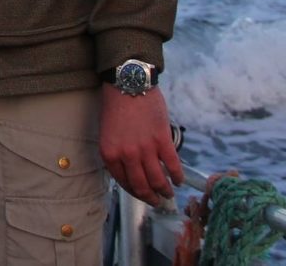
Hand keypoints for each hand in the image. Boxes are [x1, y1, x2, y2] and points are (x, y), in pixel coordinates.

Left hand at [99, 83, 183, 205]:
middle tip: (156, 202)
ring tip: (168, 194)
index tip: (140, 195)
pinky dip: (177, 176)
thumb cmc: (115, 106)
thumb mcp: (107, 132)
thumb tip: (129, 169)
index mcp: (110, 153)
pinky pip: (172, 165)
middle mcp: (126, 155)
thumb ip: (117, 151)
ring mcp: (145, 149)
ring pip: (157, 180)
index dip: (134, 192)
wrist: (127, 84)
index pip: (123, 182)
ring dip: (164, 190)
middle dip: (150, 197)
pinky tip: (178, 180)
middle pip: (141, 185)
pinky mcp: (162, 140)